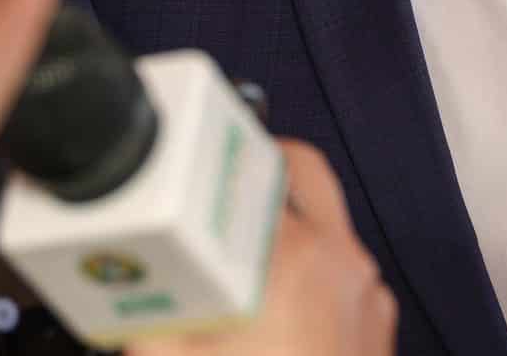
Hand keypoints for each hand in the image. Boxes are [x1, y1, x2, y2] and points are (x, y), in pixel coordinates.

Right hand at [126, 141, 395, 355]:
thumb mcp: (170, 352)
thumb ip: (146, 312)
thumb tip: (127, 278)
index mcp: (286, 258)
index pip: (250, 170)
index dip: (212, 169)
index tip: (188, 174)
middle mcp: (337, 259)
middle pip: (302, 170)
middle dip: (259, 171)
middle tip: (217, 191)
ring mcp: (365, 290)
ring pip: (328, 222)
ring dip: (287, 225)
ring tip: (238, 262)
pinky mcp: (378, 322)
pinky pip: (344, 271)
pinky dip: (313, 272)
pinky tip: (276, 313)